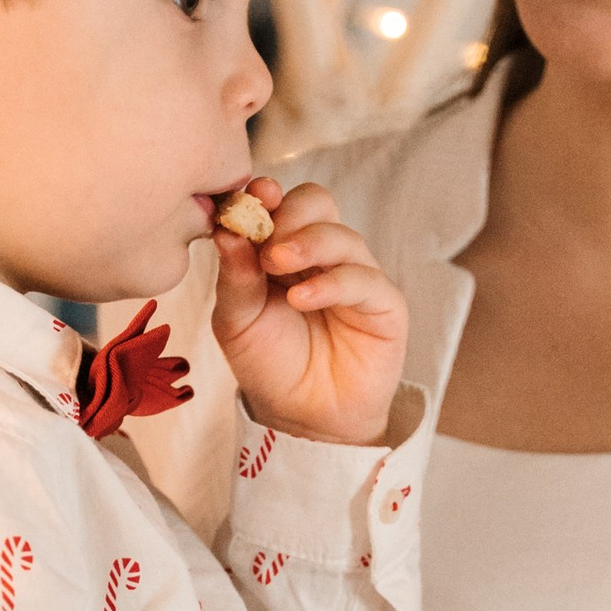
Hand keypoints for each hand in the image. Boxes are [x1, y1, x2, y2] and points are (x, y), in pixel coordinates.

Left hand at [210, 176, 409, 445]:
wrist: (301, 416)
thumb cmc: (270, 363)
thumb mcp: (237, 320)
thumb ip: (234, 275)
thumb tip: (226, 228)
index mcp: (284, 248)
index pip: (283, 203)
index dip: (267, 194)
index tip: (250, 197)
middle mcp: (322, 255)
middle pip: (318, 204)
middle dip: (290, 214)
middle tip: (265, 242)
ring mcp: (355, 276)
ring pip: (342, 236)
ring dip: (307, 244)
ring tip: (276, 267)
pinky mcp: (384, 304)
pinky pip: (364, 279)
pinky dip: (331, 283)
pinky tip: (301, 298)